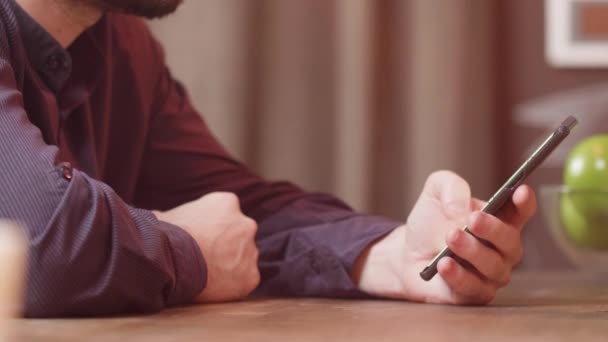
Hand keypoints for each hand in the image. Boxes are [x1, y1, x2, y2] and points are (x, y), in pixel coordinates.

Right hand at [154, 192, 259, 301]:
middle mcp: (245, 224)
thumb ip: (173, 216)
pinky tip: (213, 287)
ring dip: (230, 266)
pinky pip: (244, 281)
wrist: (171, 260)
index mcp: (226, 202)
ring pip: (243, 259)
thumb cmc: (164, 235)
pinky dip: (232, 286)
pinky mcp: (251, 276)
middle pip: (239, 236)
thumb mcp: (165, 215)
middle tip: (205, 258)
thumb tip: (157, 217)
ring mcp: (250, 251)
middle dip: (226, 246)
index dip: (211, 227)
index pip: (225, 213)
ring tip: (206, 275)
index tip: (199, 237)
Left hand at [352, 171, 535, 304]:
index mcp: (499, 219)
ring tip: (451, 237)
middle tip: (472, 220)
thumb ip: (451, 187)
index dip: (525, 202)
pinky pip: (473, 288)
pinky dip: (458, 276)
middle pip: (510, 241)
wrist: (406, 253)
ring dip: (472, 251)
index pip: (521, 211)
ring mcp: (490, 274)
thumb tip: (460, 209)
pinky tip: (444, 264)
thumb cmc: (430, 222)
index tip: (521, 191)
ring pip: (493, 266)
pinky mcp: (473, 294)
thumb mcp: (436, 192)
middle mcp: (501, 249)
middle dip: (493, 229)